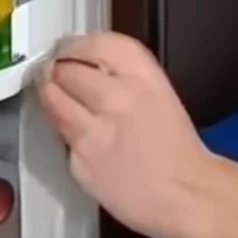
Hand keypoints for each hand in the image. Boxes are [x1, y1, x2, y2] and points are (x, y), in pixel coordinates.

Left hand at [36, 31, 216, 237]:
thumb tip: (85, 64)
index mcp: (142, 74)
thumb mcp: (158, 91)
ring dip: (50, 96)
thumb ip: (122, 73)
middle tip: (57, 75)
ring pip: (51, 99)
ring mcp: (94, 130)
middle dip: (57, 71)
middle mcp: (116, 96)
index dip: (72, 46)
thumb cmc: (177, 147)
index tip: (67, 50)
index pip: (92, 43)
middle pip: (63, 68)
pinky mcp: (79, 161)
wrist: (187, 194)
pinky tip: (82, 138)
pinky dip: (64, 133)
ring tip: (59, 99)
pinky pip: (59, 136)